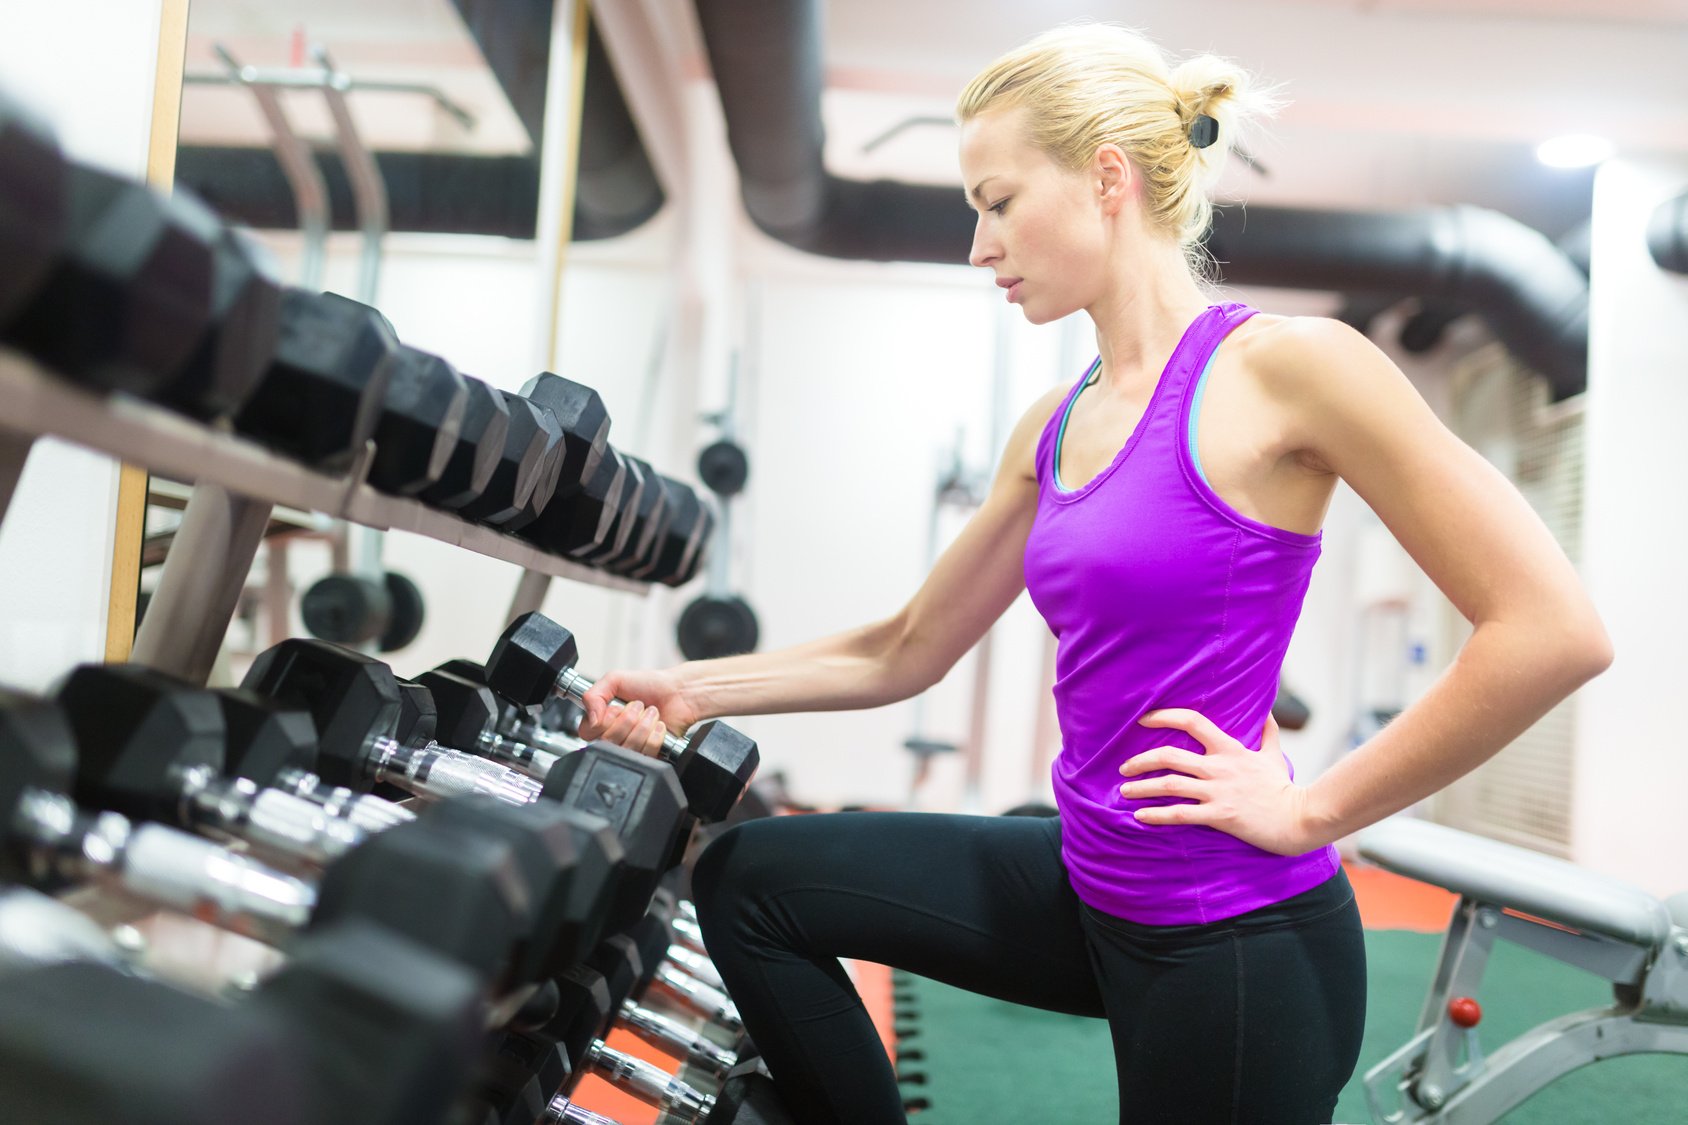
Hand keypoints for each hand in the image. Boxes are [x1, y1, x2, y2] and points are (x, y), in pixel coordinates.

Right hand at [577, 669, 697, 758]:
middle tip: (638, 707)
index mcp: (601, 721)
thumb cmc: (649, 685)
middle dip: (629, 719)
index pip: (589, 733)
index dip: (605, 719)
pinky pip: (646, 753)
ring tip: (650, 714)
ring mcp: (631, 748)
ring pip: (629, 747)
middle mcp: (614, 737)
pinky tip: (658, 726)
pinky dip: (656, 735)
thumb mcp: (614, 679)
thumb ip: (592, 695)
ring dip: (644, 725)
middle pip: (609, 741)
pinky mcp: (648, 756)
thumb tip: (592, 720)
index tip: (617, 707)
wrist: (678, 692)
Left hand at [1117, 709, 1320, 856]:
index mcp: (1230, 749)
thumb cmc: (1284, 788)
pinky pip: (1181, 814)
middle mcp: (1219, 767)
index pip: (1192, 720)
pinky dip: (1157, 815)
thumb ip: (1268, 733)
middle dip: (1141, 760)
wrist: (1300, 818)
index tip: (1143, 720)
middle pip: (1170, 755)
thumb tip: (1268, 713)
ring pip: (1170, 785)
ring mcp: (1218, 792)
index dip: (1164, 716)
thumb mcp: (1275, 755)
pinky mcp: (1220, 816)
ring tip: (1124, 791)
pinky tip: (1140, 817)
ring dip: (1142, 788)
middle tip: (1124, 767)